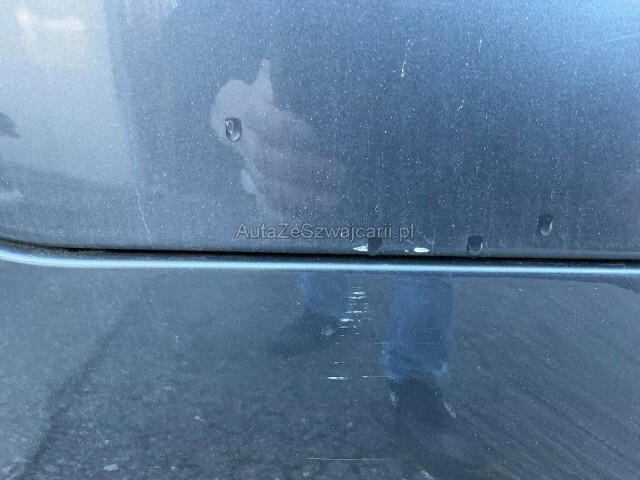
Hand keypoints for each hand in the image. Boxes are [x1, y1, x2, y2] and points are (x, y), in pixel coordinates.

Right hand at [210, 60, 344, 222]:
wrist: (240, 114)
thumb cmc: (276, 94)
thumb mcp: (284, 80)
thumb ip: (295, 77)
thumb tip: (315, 63)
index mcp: (252, 110)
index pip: (259, 120)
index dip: (283, 129)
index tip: (313, 135)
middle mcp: (247, 142)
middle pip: (266, 160)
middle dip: (304, 170)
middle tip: (341, 173)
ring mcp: (251, 168)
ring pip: (268, 187)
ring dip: (303, 197)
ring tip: (336, 199)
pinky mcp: (258, 188)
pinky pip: (265, 207)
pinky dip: (284, 220)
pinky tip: (306, 227)